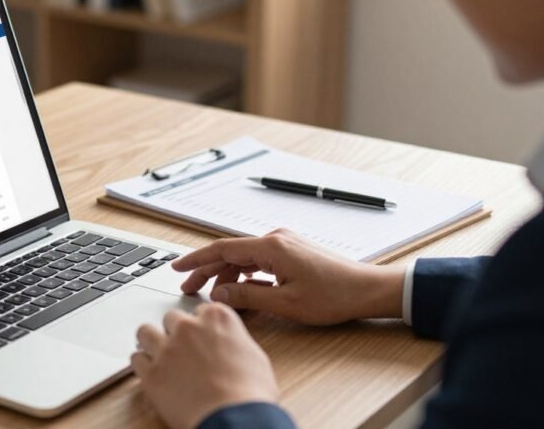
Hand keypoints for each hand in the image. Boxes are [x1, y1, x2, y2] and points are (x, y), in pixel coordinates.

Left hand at [133, 303, 278, 428]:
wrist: (235, 417)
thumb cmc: (250, 392)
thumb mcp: (254, 355)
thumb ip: (234, 341)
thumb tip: (230, 346)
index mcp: (217, 318)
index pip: (200, 310)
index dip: (200, 325)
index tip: (201, 336)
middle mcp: (188, 327)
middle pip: (171, 318)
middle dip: (175, 332)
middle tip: (182, 349)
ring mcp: (167, 348)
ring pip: (145, 332)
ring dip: (152, 342)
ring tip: (159, 356)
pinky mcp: (152, 373)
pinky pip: (136, 359)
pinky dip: (143, 366)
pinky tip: (152, 374)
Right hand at [173, 229, 405, 324]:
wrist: (366, 289)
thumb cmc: (334, 296)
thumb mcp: (285, 303)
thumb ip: (248, 297)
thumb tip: (219, 296)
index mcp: (271, 247)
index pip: (222, 249)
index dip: (196, 260)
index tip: (177, 268)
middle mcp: (276, 239)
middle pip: (231, 252)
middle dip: (207, 270)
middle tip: (189, 288)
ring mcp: (285, 244)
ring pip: (244, 258)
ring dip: (227, 275)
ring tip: (214, 296)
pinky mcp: (292, 252)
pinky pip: (259, 260)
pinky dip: (245, 274)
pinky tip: (240, 290)